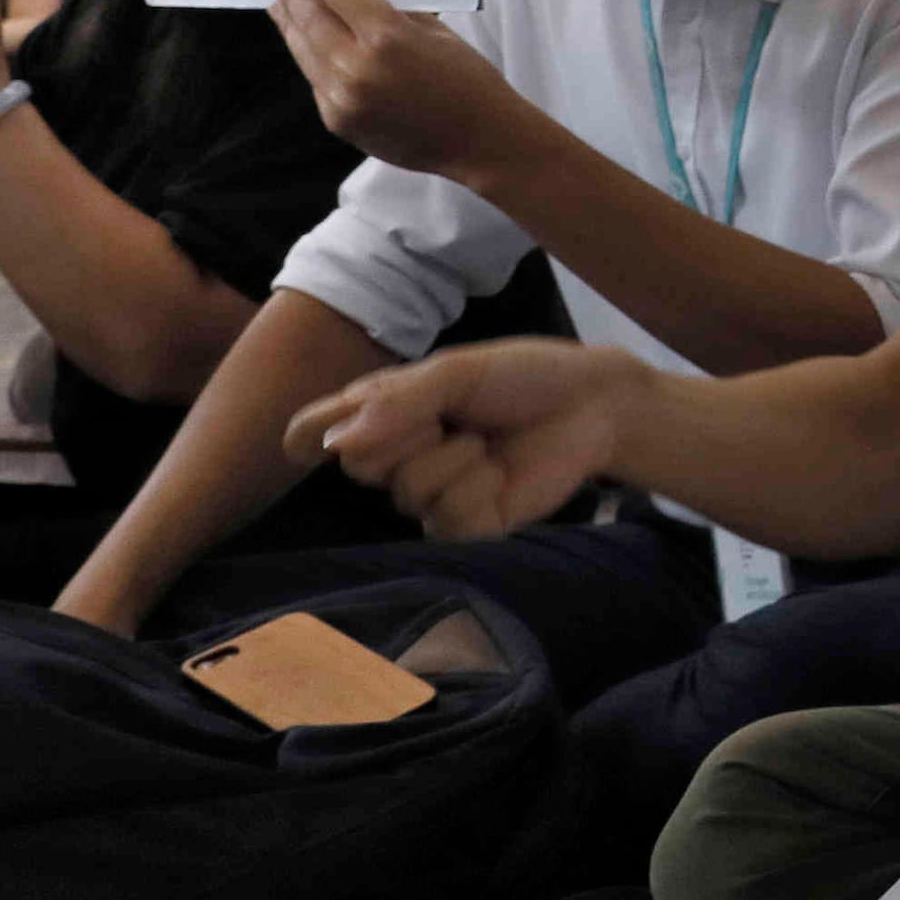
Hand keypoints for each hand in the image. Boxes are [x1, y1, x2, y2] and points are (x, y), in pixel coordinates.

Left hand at [270, 0, 535, 182]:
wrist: (478, 141)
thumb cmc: (468, 80)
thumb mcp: (435, 33)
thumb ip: (393, 12)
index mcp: (387, 37)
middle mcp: (356, 68)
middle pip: (311, 20)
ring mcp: (342, 99)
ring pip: (303, 52)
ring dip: (291, 27)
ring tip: (280, 8)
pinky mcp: (337, 121)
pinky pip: (316, 81)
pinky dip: (310, 58)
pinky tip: (308, 45)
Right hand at [288, 338, 643, 541]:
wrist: (592, 404)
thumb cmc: (524, 377)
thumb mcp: (457, 372)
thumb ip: (396, 402)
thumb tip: (336, 445)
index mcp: (387, 414)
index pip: (320, 434)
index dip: (308, 439)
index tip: (307, 445)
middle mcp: (400, 458)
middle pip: (361, 466)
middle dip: (406, 434)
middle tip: (447, 415)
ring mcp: (431, 496)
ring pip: (408, 492)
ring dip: (456, 458)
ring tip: (485, 441)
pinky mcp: (466, 527)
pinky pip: (448, 519)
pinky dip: (480, 488)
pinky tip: (500, 472)